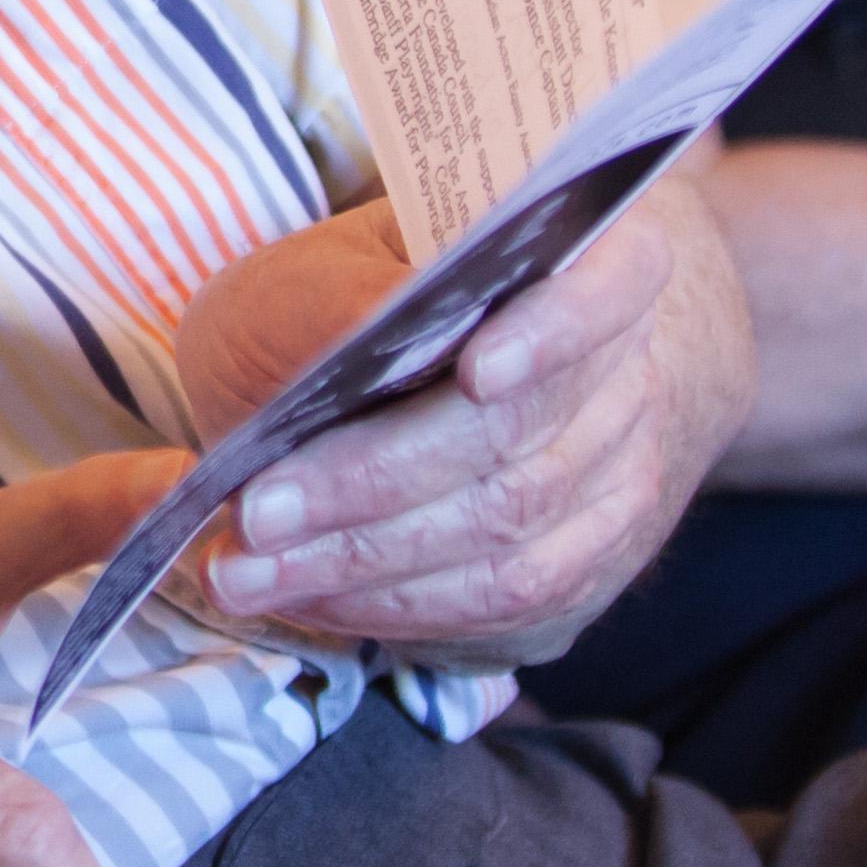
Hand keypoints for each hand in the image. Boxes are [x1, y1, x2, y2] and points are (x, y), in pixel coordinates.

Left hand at [167, 184, 753, 668]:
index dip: (554, 332)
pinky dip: (389, 606)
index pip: (612, 284)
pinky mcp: (581, 568)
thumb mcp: (317, 271)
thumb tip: (372, 326)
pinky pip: (496, 603)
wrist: (400, 387)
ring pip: (507, 539)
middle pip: (522, 439)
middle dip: (375, 483)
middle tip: (256, 512)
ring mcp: (614, 479)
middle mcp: (623, 373)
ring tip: (243, 572)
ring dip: (363, 565)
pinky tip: (302, 595)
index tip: (475, 373)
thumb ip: (343, 295)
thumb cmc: (349, 309)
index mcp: (580, 261)